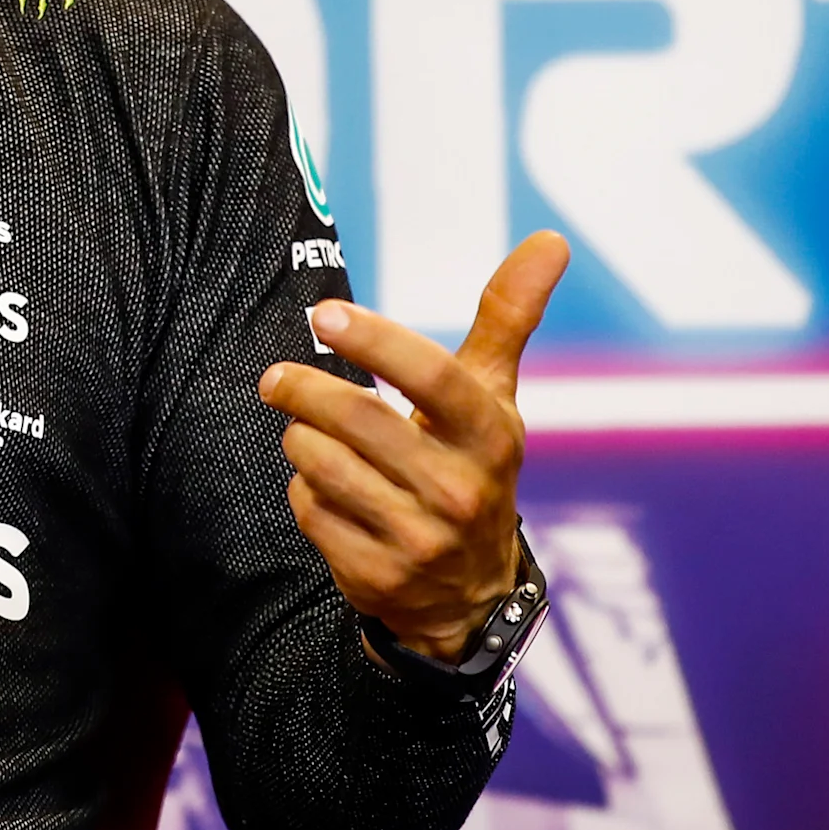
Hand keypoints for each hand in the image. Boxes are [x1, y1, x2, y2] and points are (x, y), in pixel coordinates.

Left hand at [256, 232, 568, 661]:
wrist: (470, 590)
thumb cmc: (473, 464)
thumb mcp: (494, 397)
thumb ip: (508, 317)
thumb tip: (551, 238)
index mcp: (490, 434)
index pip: (432, 377)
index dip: (375, 340)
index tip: (323, 314)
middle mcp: (461, 490)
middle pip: (359, 420)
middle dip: (306, 392)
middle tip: (277, 379)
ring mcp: (421, 539)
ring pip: (323, 466)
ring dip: (301, 440)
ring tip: (308, 433)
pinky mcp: (379, 576)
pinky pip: (311, 511)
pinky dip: (304, 490)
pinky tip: (323, 487)